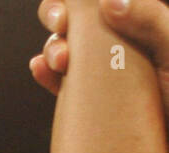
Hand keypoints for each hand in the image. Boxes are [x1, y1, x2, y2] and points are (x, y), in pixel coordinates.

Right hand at [31, 0, 168, 117]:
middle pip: (77, 19)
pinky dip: (45, 74)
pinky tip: (41, 70)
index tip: (70, 12)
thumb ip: (150, 18)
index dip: (78, 0)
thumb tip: (109, 0)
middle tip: (61, 25)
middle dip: (58, 16)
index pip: (102, 1)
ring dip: (52, 48)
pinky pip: (60, 84)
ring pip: (64, 49)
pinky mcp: (89, 102)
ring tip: (59, 61)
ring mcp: (101, 73)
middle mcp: (119, 43)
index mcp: (140, 24)